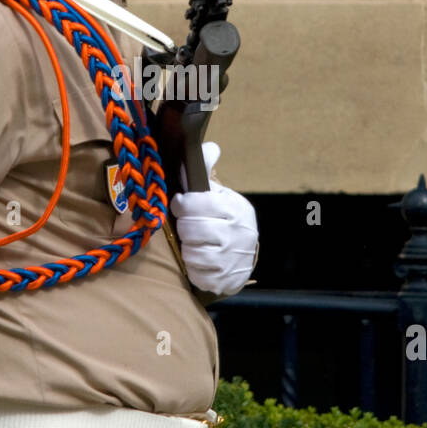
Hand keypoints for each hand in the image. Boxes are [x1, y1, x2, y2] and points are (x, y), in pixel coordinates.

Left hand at [171, 143, 258, 296]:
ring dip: (187, 247)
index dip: (182, 203)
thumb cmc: (225, 219)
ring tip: (193, 242)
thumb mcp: (221, 194)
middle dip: (184, 227)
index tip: (181, 203)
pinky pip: (197, 274)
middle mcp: (237, 234)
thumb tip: (209, 147)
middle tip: (187, 225)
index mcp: (235, 208)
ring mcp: (232, 259)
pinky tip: (198, 260)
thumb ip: (206, 171)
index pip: (198, 203)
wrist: (245, 255)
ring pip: (192, 252)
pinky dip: (193, 268)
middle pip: (192, 229)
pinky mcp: (224, 280)